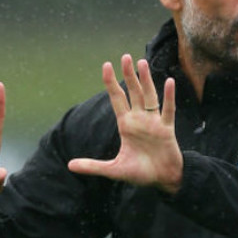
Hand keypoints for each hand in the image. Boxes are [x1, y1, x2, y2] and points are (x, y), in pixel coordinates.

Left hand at [68, 54, 182, 193]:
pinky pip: (168, 110)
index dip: (111, 83)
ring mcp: (154, 123)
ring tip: (142, 62)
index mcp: (126, 125)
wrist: (163, 180)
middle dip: (128, 75)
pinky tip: (168, 81)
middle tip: (125, 57)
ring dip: (146, 80)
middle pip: (133, 92)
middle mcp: (140, 120)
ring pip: (149, 96)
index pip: (117, 99)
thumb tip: (69, 165)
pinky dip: (168, 96)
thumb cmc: (140, 173)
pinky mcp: (167, 129)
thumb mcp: (114, 170)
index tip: (106, 65)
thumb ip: (93, 166)